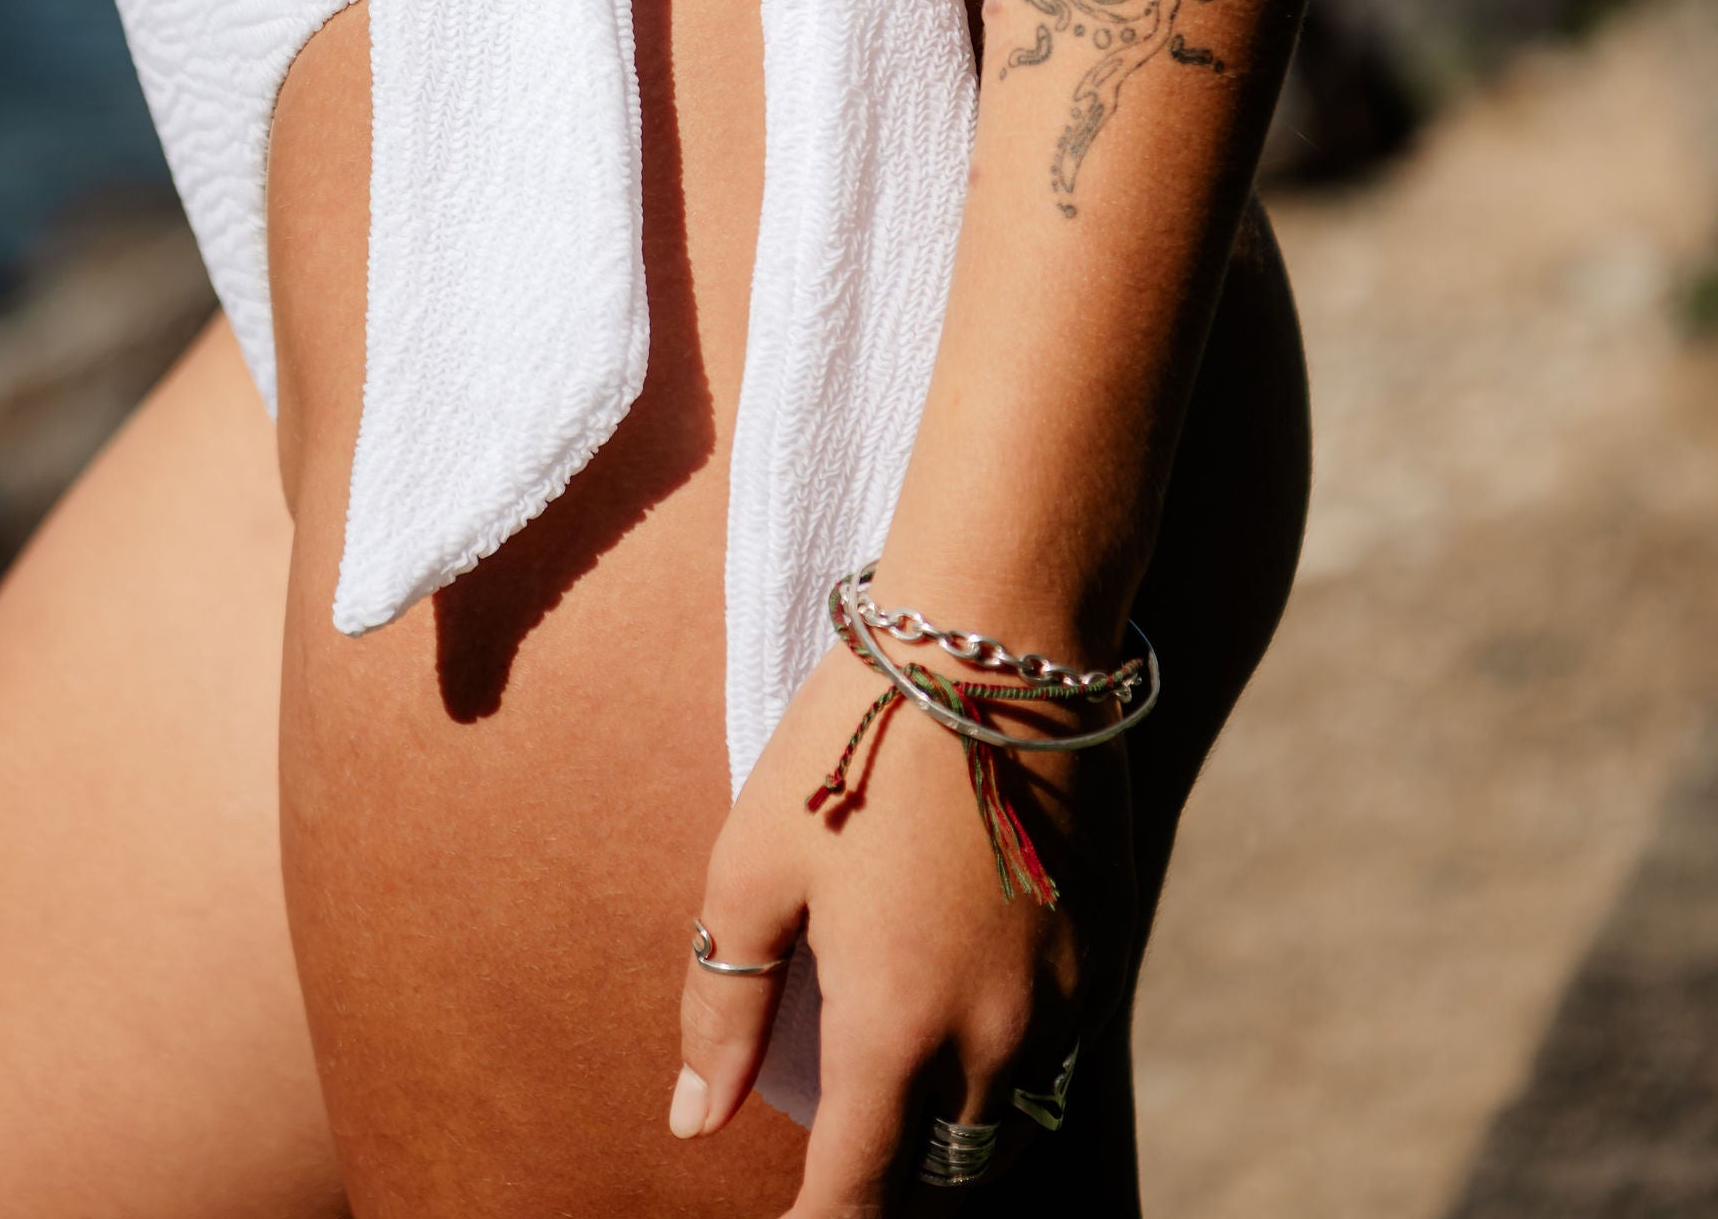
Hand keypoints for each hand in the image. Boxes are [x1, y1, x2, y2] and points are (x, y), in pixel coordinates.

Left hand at [671, 640, 1134, 1211]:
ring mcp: (1062, 999)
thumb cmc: (856, 739)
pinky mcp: (1104, 950)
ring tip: (903, 1117)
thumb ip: (726, 1001)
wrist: (999, 638)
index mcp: (895, 1026)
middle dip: (889, 1194)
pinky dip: (1012, 1080)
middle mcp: (993, 1036)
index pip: (857, 1200)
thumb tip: (696, 1119)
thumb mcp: (754, 859)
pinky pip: (1059, 1061)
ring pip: (1011, 1131)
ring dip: (956, 1145)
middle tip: (839, 1173)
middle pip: (943, 1181)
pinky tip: (970, 1035)